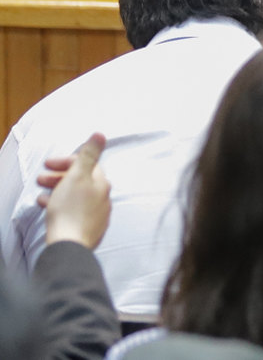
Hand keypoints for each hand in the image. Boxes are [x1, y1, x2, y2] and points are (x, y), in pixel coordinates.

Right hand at [39, 133, 110, 249]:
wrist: (69, 245)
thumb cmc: (71, 210)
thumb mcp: (77, 176)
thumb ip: (89, 155)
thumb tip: (101, 134)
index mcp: (102, 184)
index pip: (87, 165)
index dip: (67, 162)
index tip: (48, 164)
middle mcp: (103, 198)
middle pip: (81, 181)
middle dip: (60, 177)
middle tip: (40, 179)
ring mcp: (96, 215)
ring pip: (75, 196)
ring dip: (58, 191)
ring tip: (41, 195)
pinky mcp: (87, 228)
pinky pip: (73, 211)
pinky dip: (60, 206)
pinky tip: (47, 209)